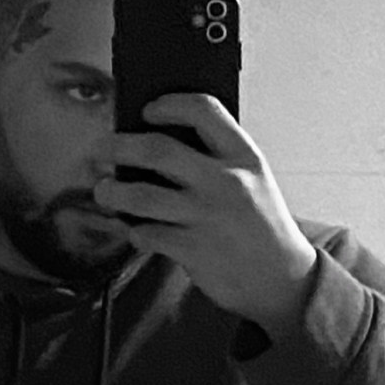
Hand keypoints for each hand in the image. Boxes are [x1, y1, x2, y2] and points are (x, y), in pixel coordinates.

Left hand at [93, 94, 317, 336]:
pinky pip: (148, 234)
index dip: (169, 104)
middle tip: (102, 148)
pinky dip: (134, 231)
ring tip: (103, 190)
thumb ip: (218, 161)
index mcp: (244, 157)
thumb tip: (158, 147)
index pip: (203, 110)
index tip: (147, 110)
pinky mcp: (193, 250)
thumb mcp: (253, 182)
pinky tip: (134, 230)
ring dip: (113, 192)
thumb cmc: (260, 228)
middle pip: (158, 149)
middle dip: (120, 146)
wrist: (282, 280)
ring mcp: (207, 217)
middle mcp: (224, 182)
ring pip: (142, 196)